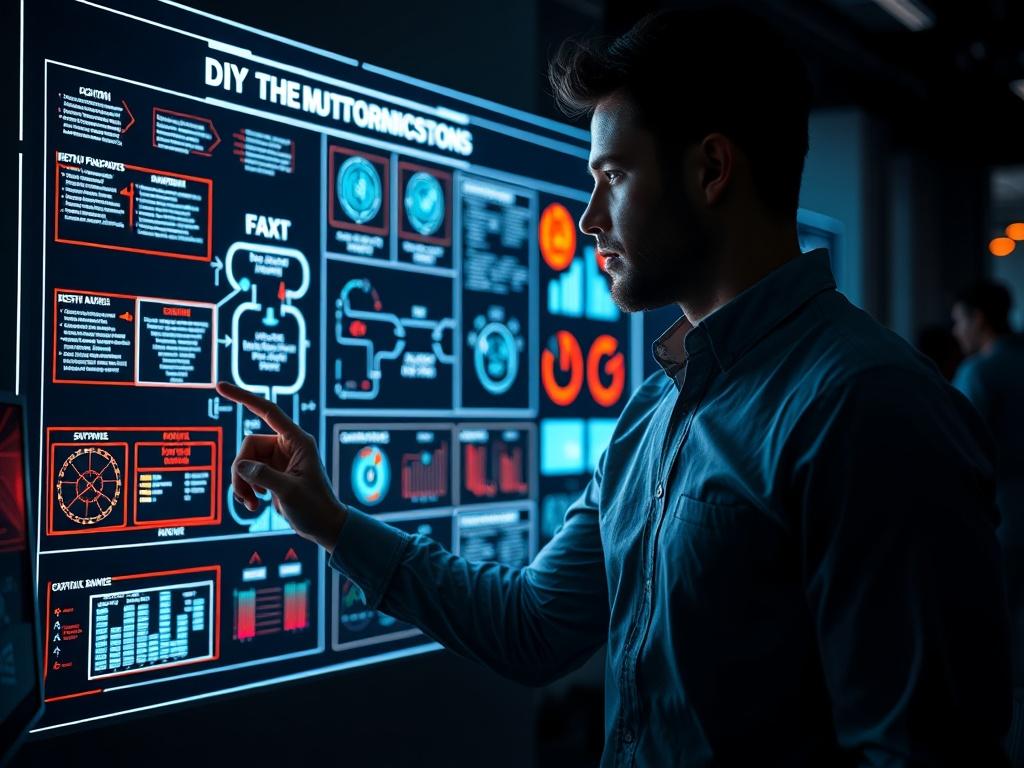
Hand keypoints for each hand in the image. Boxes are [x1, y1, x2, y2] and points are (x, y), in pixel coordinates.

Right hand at [216, 381, 347, 550]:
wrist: (323, 526)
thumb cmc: (315, 507)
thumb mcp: (290, 491)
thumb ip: (264, 476)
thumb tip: (240, 465)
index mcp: (298, 441)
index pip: (268, 411)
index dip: (244, 397)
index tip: (221, 386)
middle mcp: (287, 446)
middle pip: (248, 446)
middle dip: (240, 471)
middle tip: (245, 496)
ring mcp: (278, 459)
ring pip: (245, 462)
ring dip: (242, 484)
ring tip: (252, 505)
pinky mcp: (272, 473)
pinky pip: (248, 474)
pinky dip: (246, 489)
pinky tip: (254, 505)